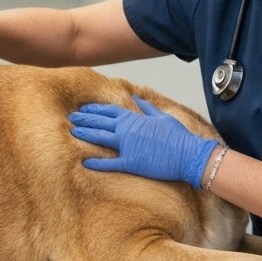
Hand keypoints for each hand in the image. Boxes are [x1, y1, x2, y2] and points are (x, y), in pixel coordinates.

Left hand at [68, 95, 217, 189]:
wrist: (190, 155)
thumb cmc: (178, 137)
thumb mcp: (162, 117)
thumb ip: (147, 107)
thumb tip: (137, 97)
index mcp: (135, 118)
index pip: (109, 111)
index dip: (94, 110)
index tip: (83, 109)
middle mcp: (128, 130)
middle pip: (101, 123)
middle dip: (85, 120)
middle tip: (71, 118)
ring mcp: (128, 146)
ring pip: (101, 138)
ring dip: (85, 135)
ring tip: (72, 132)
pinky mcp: (132, 163)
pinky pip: (110, 163)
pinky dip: (97, 163)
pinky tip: (85, 162)